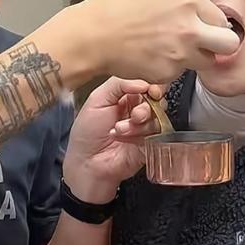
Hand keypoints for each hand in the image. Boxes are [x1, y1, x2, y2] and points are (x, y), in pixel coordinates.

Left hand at [64, 78, 164, 201]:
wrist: (87, 163)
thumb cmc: (87, 133)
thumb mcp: (97, 99)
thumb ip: (119, 83)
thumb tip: (143, 82)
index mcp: (125, 96)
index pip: (146, 83)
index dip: (151, 85)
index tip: (150, 90)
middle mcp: (137, 109)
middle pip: (156, 99)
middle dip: (145, 106)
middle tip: (134, 115)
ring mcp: (145, 127)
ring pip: (157, 116)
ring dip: (138, 123)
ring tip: (119, 130)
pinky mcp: (151, 143)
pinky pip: (157, 133)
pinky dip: (141, 134)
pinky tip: (125, 139)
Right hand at [84, 0, 239, 83]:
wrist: (91, 36)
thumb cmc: (113, 11)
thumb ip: (182, 6)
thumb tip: (198, 16)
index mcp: (187, 1)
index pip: (221, 18)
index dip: (212, 25)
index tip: (206, 29)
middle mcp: (190, 26)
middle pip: (229, 43)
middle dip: (220, 46)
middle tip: (206, 46)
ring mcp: (181, 52)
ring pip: (206, 62)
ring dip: (195, 59)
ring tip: (169, 51)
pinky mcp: (169, 73)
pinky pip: (180, 74)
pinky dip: (170, 69)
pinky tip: (152, 58)